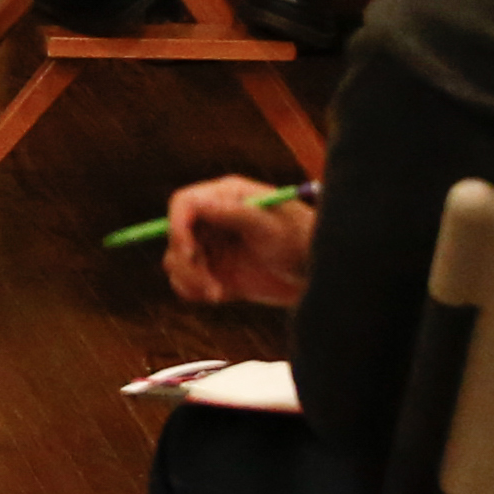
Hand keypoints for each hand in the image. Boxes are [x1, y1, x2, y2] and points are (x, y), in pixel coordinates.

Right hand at [161, 176, 318, 309]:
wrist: (318, 277)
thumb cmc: (301, 242)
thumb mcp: (271, 227)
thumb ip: (234, 213)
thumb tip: (199, 204)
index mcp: (226, 197)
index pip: (183, 203)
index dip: (177, 226)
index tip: (190, 253)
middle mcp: (213, 218)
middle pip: (174, 235)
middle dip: (187, 263)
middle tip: (211, 287)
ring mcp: (212, 246)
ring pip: (175, 260)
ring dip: (190, 280)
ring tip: (217, 294)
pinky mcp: (213, 272)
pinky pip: (184, 281)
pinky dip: (193, 291)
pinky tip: (219, 296)